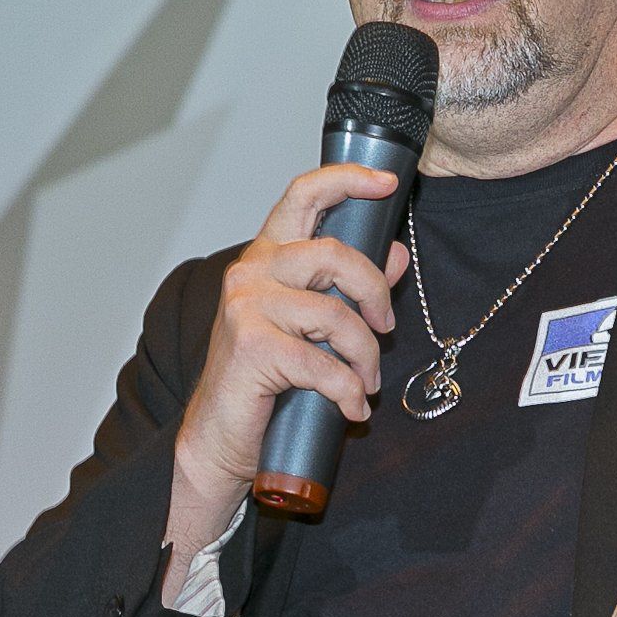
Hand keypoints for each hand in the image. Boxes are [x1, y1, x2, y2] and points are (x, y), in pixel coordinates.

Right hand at [165, 164, 410, 551]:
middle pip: (334, 255)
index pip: (303, 196)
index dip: (347, 180)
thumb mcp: (315, 326)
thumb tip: (396, 254)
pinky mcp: (251, 347)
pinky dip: (348, 391)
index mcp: (267, 257)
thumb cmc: (264, 380)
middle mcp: (251, 272)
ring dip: (364, 356)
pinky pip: (323, 363)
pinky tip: (351, 407)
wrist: (220, 437)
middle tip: (385, 329)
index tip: (386, 182)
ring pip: (336, 314)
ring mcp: (246, 308)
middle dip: (374, 294)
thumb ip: (351, 286)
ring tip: (365, 382)